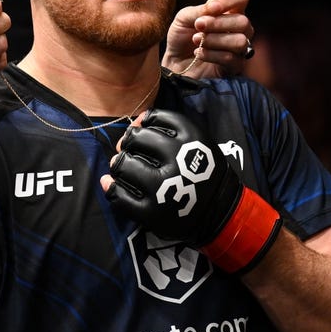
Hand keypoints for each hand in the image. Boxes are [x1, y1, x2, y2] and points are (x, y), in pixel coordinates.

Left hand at [100, 109, 280, 273]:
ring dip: (119, 165)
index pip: (152, 118)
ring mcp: (163, 188)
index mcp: (191, 139)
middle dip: (128, 144)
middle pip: (134, 139)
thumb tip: (136, 121)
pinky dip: (111, 187)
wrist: (220, 212)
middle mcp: (177, 161)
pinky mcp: (152, 213)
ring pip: (123, 165)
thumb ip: (170, 128)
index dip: (142, 125)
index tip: (143, 134)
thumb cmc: (203, 172)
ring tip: (124, 169)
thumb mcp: (198, 142)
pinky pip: (119, 195)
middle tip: (131, 152)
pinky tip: (111, 184)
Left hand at [163, 0, 253, 78]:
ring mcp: (239, 48)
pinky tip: (198, 53)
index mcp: (229, 11)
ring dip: (215, 39)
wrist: (174, 62)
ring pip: (240, 41)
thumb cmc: (182, 36)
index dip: (229, 0)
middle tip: (198, 26)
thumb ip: (200, 10)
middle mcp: (239, 29)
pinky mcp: (235, 66)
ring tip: (195, 40)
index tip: (211, 8)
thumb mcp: (184, 18)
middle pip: (243, 22)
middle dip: (218, 23)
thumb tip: (214, 8)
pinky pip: (231, 58)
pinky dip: (211, 54)